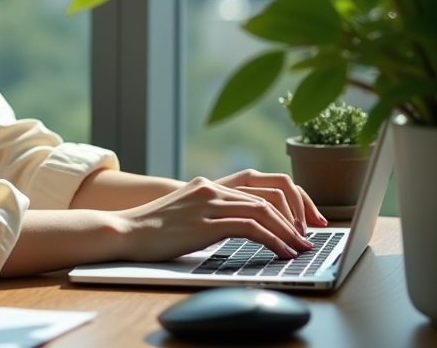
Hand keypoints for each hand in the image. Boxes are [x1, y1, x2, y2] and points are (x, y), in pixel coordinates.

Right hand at [116, 177, 314, 262]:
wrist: (125, 231)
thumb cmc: (154, 230)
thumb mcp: (188, 214)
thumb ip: (213, 212)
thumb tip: (245, 228)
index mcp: (210, 184)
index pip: (262, 183)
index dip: (290, 200)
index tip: (304, 220)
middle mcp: (213, 188)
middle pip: (270, 193)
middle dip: (298, 215)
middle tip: (310, 237)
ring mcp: (209, 203)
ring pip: (264, 210)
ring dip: (289, 231)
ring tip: (301, 249)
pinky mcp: (206, 222)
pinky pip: (251, 228)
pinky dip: (273, 240)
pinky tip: (282, 252)